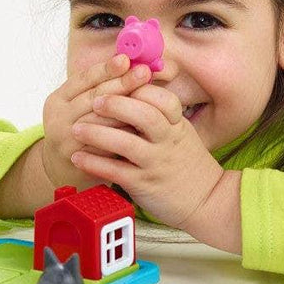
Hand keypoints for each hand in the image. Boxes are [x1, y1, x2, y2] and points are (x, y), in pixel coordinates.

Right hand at [41, 54, 153, 190]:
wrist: (62, 171)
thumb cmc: (78, 132)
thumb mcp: (78, 107)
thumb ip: (98, 89)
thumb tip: (129, 63)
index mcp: (57, 100)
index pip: (83, 79)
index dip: (105, 68)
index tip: (126, 59)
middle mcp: (58, 118)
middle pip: (94, 97)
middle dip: (121, 83)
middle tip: (143, 72)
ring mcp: (66, 140)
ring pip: (101, 120)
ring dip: (126, 107)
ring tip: (148, 96)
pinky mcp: (79, 159)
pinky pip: (106, 144)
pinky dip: (124, 133)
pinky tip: (142, 126)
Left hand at [69, 82, 225, 229]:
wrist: (207, 200)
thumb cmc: (187, 163)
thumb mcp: (181, 132)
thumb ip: (161, 114)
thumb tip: (134, 89)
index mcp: (177, 125)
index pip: (162, 99)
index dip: (139, 88)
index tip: (118, 82)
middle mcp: (167, 141)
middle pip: (144, 115)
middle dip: (116, 105)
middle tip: (94, 100)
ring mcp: (156, 163)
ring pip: (125, 143)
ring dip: (97, 134)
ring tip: (76, 129)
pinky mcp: (144, 185)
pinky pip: (116, 172)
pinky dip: (94, 163)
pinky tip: (78, 157)